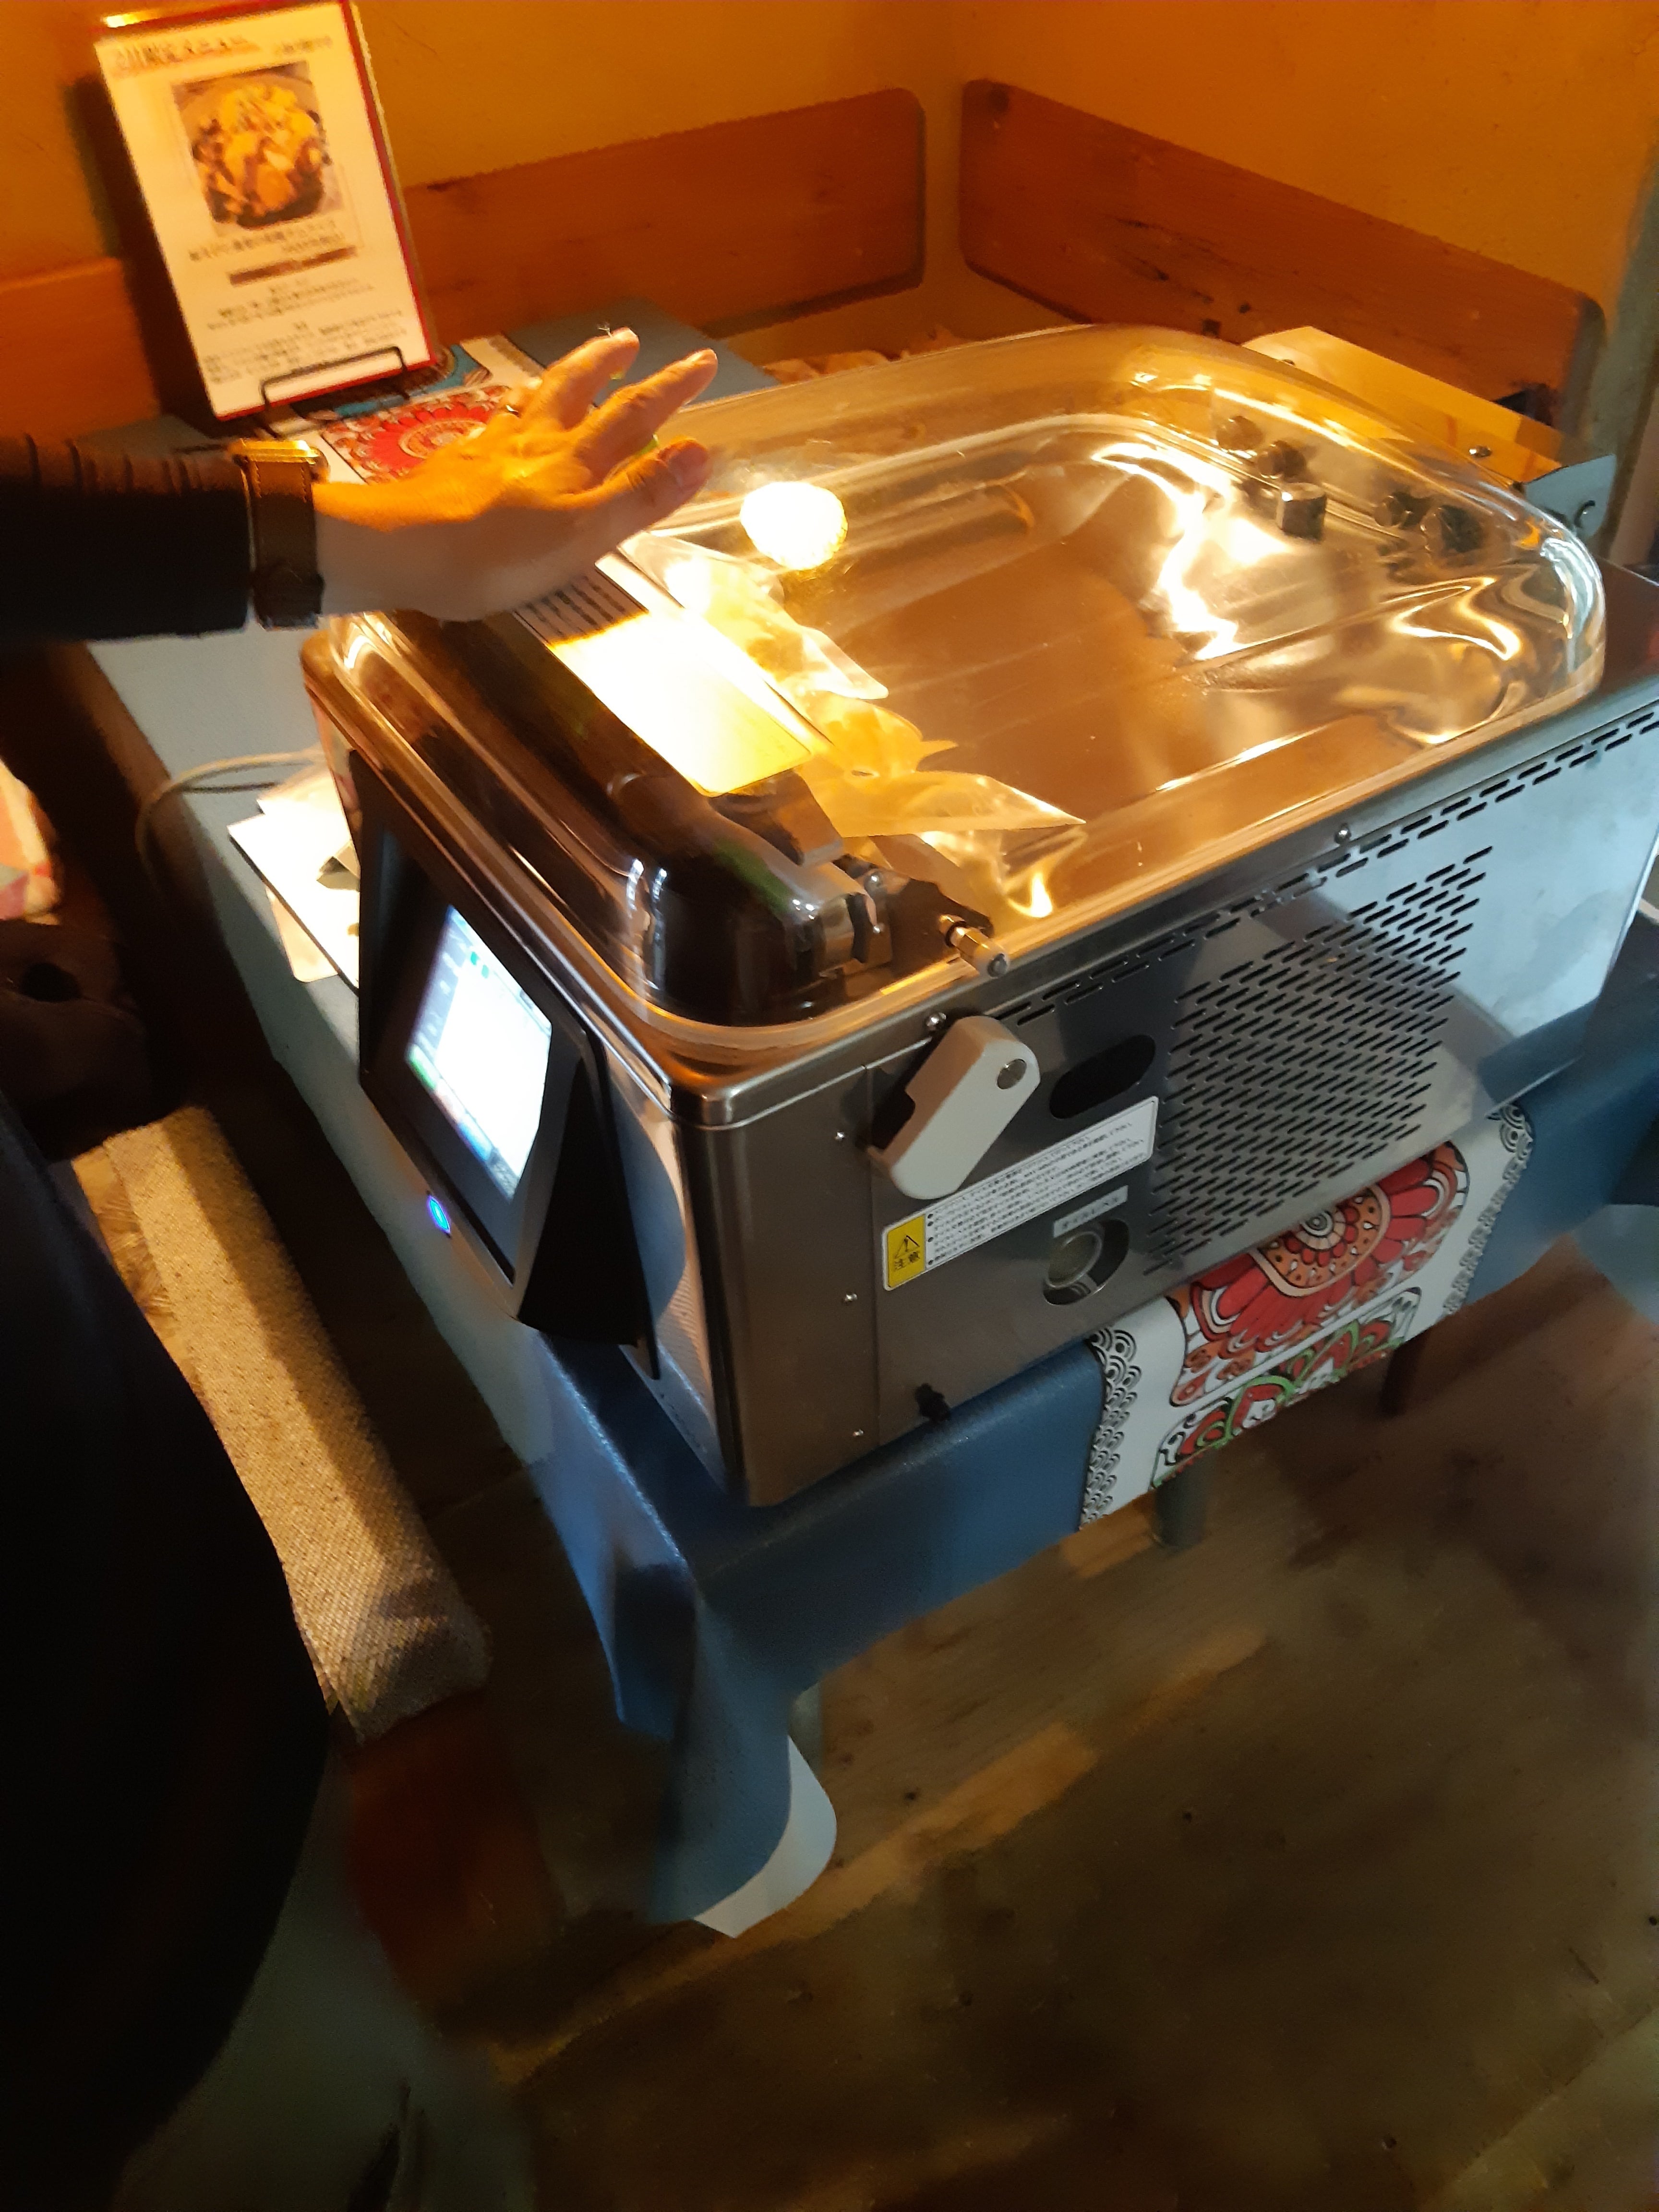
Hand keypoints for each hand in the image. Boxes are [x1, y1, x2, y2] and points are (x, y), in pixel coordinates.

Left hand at [313, 329, 715, 620]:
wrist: (402, 549)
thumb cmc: (496, 554)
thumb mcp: (583, 533)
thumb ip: (639, 494)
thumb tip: (700, 450)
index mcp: (574, 461)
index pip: (633, 415)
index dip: (671, 389)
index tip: (702, 361)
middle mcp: (537, 442)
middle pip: (580, 390)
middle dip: (614, 365)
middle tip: (634, 339)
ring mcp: (494, 447)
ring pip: (538, 397)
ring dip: (567, 373)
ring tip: (582, 360)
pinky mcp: (459, 462)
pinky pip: (497, 420)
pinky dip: (516, 406)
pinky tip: (511, 411)